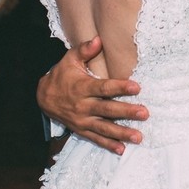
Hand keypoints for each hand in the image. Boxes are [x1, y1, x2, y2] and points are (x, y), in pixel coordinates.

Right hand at [36, 36, 146, 153]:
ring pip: (104, 128)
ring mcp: (82, 120)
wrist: (43, 97)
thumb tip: (98, 39)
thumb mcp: (70, 59)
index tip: (137, 87)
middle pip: (107, 110)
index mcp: (82, 87)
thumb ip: (84, 50)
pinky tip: (122, 150)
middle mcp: (83, 106)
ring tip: (139, 136)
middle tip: (145, 113)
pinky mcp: (81, 130)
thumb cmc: (62, 75)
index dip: (120, 87)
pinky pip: (96, 139)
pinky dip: (108, 145)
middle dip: (126, 112)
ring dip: (122, 133)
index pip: (104, 88)